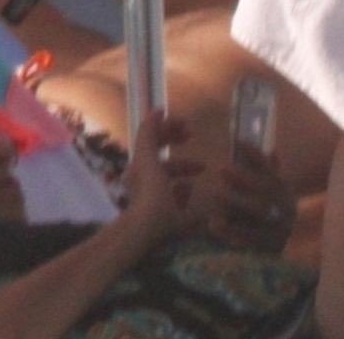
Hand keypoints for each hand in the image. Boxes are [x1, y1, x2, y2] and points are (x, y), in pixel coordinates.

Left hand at [122, 110, 204, 242]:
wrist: (145, 231)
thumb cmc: (151, 194)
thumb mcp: (147, 158)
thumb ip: (149, 133)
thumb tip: (155, 111)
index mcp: (141, 164)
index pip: (152, 138)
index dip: (167, 126)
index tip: (186, 122)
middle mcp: (143, 177)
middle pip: (160, 154)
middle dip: (176, 143)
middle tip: (191, 135)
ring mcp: (151, 194)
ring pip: (168, 174)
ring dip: (183, 166)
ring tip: (202, 168)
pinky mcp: (159, 209)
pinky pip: (171, 193)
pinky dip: (181, 188)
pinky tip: (191, 191)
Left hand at [210, 142, 296, 251]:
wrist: (276, 255)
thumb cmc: (267, 218)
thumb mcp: (270, 195)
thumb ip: (268, 175)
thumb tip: (269, 150)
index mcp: (283, 190)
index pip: (271, 168)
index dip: (256, 154)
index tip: (238, 141)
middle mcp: (285, 205)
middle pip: (265, 188)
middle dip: (243, 178)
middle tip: (222, 170)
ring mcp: (279, 226)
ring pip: (259, 211)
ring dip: (236, 202)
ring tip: (216, 196)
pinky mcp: (269, 246)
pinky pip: (248, 237)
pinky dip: (230, 230)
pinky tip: (213, 224)